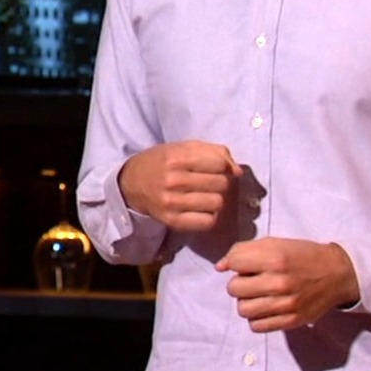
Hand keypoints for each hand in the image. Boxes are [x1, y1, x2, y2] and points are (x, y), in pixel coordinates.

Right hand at [118, 140, 242, 232]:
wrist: (132, 184)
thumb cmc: (162, 162)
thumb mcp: (183, 148)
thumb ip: (213, 152)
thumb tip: (238, 171)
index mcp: (176, 158)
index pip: (219, 164)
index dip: (223, 166)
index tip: (216, 169)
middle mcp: (173, 180)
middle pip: (221, 184)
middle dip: (222, 183)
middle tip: (212, 183)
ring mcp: (172, 203)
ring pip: (217, 203)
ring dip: (217, 200)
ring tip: (207, 196)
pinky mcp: (172, 221)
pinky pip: (208, 222)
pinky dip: (210, 216)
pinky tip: (203, 209)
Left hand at [217, 237, 359, 332]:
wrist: (337, 274)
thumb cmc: (303, 255)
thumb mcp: (276, 243)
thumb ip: (245, 250)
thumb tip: (219, 267)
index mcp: (275, 258)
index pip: (233, 262)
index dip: (235, 262)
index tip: (245, 264)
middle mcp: (279, 282)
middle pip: (234, 289)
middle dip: (239, 283)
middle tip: (252, 281)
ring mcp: (285, 304)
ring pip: (243, 310)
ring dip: (246, 302)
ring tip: (258, 295)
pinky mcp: (291, 321)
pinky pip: (257, 326)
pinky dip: (256, 318)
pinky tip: (265, 308)